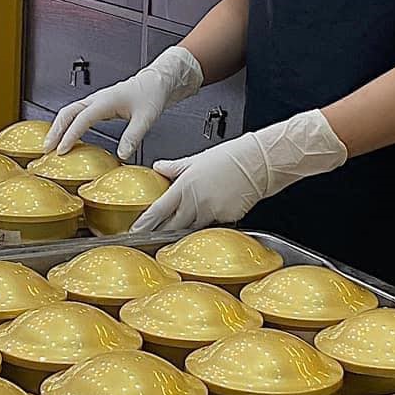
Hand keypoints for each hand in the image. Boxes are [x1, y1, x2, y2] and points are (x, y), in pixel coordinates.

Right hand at [45, 45, 202, 158]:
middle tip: (46, 148)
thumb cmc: (151, 94)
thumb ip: (133, 137)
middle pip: (67, 113)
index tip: (61, 150)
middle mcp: (97, 99)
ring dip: (58, 127)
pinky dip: (67, 124)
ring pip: (69, 112)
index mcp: (106, 101)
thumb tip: (122, 155)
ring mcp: (96, 101)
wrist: (157, 81)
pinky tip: (66, 135)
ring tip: (50, 144)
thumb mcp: (146, 118)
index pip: (81, 119)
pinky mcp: (98, 105)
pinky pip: (76, 113)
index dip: (70, 135)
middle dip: (54, 130)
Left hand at [133, 109, 346, 233]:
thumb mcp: (197, 159)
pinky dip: (210, 221)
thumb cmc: (231, 157)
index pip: (159, 210)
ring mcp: (213, 212)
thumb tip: (159, 166)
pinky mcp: (228, 218)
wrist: (260, 162)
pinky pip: (214, 224)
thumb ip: (175, 167)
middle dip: (163, 233)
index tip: (134, 232)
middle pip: (173, 225)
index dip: (145, 224)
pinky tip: (215, 210)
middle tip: (152, 237)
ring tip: (186, 222)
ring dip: (186, 227)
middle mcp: (197, 202)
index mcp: (185, 186)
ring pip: (193, 227)